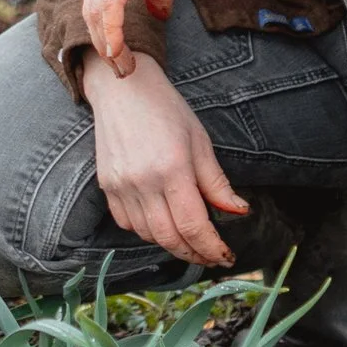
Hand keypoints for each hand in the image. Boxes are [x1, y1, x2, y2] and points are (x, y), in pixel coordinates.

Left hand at [82, 0, 203, 71]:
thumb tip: (157, 16)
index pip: (98, 4)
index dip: (105, 33)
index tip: (120, 59)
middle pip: (92, 12)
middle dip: (104, 45)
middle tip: (122, 71)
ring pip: (97, 11)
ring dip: (108, 43)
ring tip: (122, 67)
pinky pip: (110, 2)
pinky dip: (111, 28)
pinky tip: (116, 49)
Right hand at [82, 50, 246, 266]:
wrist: (123, 90)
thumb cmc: (166, 109)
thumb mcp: (200, 141)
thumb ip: (217, 182)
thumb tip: (239, 212)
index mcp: (172, 168)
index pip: (193, 225)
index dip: (211, 248)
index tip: (225, 256)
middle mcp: (143, 182)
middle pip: (169, 238)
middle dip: (194, 253)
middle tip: (210, 255)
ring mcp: (121, 186)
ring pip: (148, 235)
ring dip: (172, 244)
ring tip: (189, 240)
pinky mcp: (107, 186)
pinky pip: (127, 224)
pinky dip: (147, 231)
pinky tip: (161, 223)